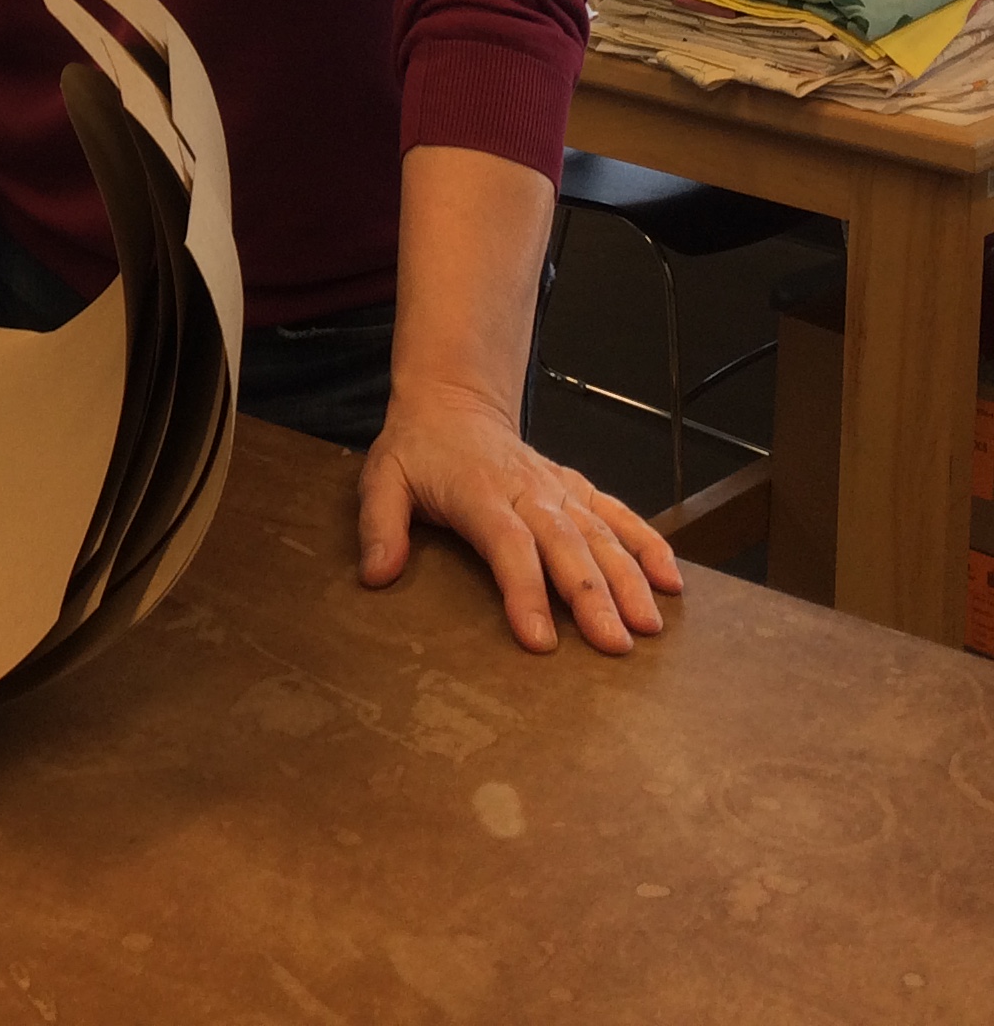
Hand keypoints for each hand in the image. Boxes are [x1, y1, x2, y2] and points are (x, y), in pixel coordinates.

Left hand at [356, 379, 682, 654]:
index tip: (540, 640)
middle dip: (592, 595)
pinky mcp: (576, 487)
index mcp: (478, 492)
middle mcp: (527, 490)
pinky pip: (618, 514)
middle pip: (565, 544)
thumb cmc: (418, 450)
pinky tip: (672, 579)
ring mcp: (558, 488)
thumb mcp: (383, 480)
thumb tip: (377, 575)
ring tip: (650, 625)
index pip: (507, 544)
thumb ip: (380, 526)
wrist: (453, 403)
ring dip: (629, 578)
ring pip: (600, 533)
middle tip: (614, 645)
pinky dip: (648, 543)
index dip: (525, 590)